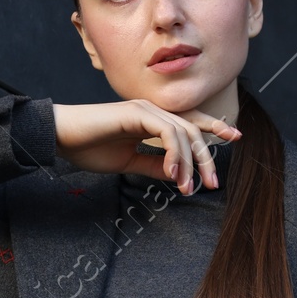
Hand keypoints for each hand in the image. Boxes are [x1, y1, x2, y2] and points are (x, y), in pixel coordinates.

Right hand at [50, 100, 240, 194]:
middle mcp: (152, 111)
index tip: (234, 138)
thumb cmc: (89, 148)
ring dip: (189, 164)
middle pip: (192, 129)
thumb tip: (177, 174)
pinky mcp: (136, 114)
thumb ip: (153, 165)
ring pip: (182, 133)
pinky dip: (174, 154)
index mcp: (151, 120)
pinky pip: (167, 133)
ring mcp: (145, 110)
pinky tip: (173, 174)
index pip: (189, 123)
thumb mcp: (129, 163)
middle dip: (206, 157)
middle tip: (213, 183)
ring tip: (188, 188)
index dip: (213, 128)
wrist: (62, 138)